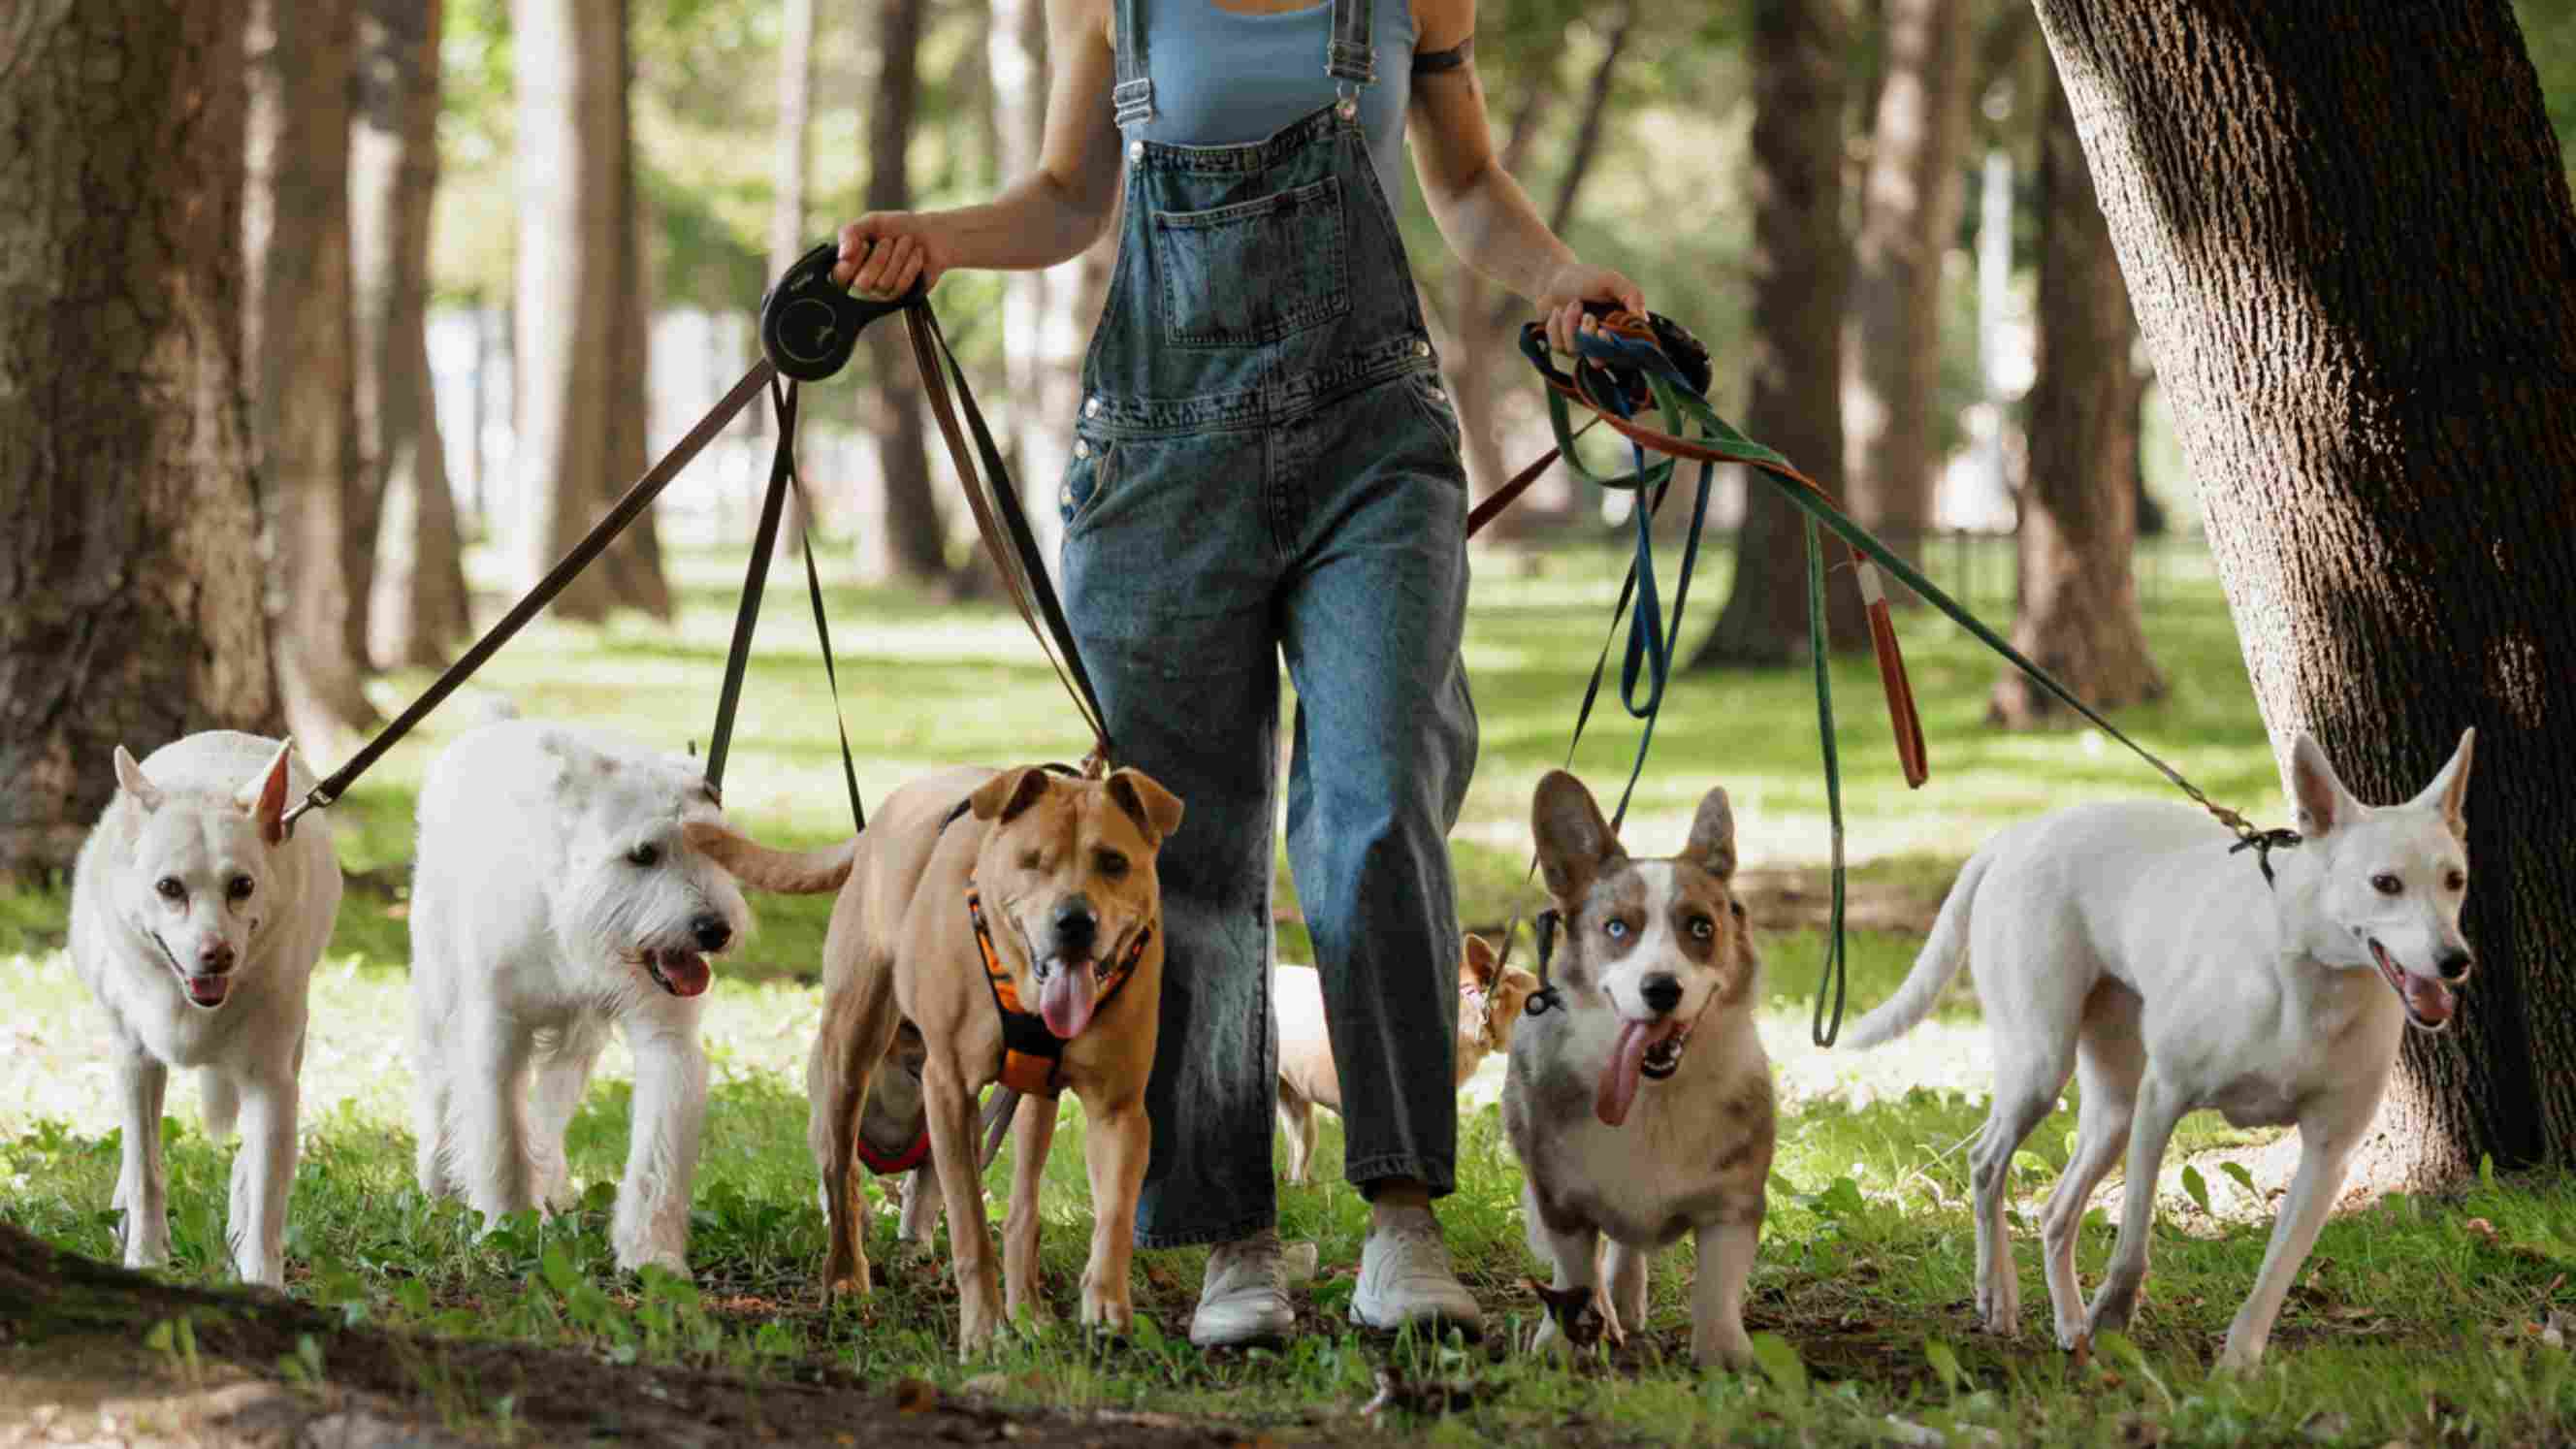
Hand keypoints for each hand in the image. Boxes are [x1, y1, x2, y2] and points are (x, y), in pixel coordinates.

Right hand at [831, 213, 948, 296]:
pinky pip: (901, 286)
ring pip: (884, 284)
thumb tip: (842, 255)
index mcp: (850, 265)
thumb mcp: (870, 222)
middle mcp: (862, 283)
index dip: (852, 262)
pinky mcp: (901, 297)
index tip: (865, 243)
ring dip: (898, 256)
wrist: (930, 233)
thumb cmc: (896, 227)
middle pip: (862, 283)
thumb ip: (850, 233)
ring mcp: (882, 293)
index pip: (839, 276)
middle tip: (889, 240)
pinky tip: (917, 253)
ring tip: (906, 242)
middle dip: (879, 256)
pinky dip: (911, 264)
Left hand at [1535, 261, 1646, 360]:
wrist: (1552, 277)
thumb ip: (1632, 295)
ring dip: (1571, 323)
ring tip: (1573, 304)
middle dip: (1590, 338)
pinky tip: (1557, 311)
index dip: (1614, 347)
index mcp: (1618, 328)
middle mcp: (1601, 342)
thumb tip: (1643, 319)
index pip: (1624, 351)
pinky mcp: (1562, 347)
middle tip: (1588, 316)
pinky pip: (1558, 346)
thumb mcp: (1611, 281)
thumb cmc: (1585, 278)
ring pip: (1576, 351)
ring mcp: (1581, 347)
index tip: (1604, 332)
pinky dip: (1555, 325)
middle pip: (1599, 361)